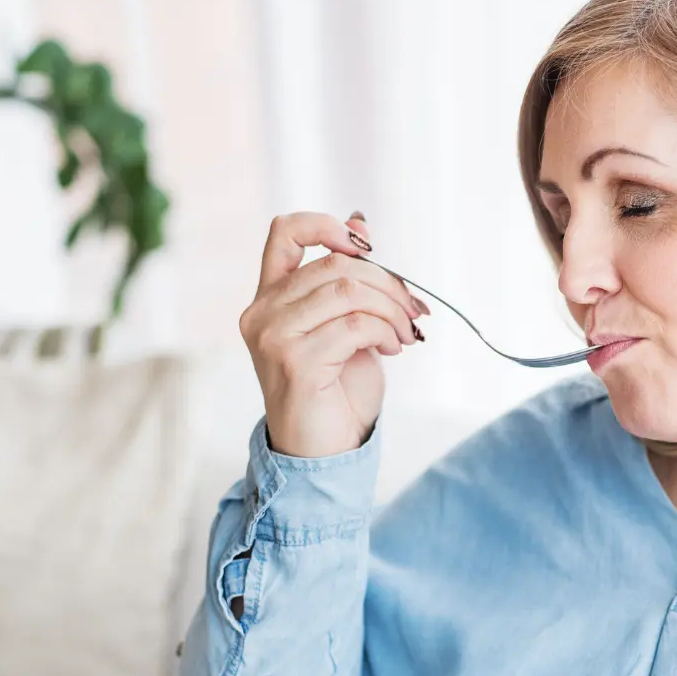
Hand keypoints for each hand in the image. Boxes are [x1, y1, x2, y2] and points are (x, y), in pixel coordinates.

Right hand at [240, 211, 428, 457]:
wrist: (325, 453)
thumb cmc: (336, 392)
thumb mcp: (345, 325)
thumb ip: (345, 281)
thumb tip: (360, 223)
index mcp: (270, 298)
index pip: (284, 232)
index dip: (327, 225)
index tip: (365, 245)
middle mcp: (263, 313)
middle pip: (335, 264)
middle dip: (387, 283)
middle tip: (413, 311)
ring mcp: (274, 337)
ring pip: (348, 291)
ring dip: (391, 309)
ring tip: (404, 334)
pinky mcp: (296, 363)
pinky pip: (356, 326)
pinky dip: (385, 332)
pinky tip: (392, 349)